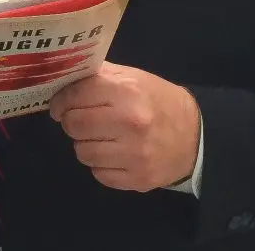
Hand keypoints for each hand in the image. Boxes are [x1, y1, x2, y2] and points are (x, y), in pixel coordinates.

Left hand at [49, 62, 199, 191]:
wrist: (195, 136)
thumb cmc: (157, 100)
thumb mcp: (132, 77)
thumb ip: (98, 75)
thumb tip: (63, 77)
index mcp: (126, 92)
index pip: (75, 96)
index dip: (61, 101)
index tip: (59, 105)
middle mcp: (129, 123)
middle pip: (74, 126)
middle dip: (71, 122)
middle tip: (79, 120)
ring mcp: (134, 155)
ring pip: (82, 152)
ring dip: (85, 144)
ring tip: (99, 136)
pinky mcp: (138, 180)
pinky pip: (98, 174)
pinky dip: (100, 164)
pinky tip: (113, 153)